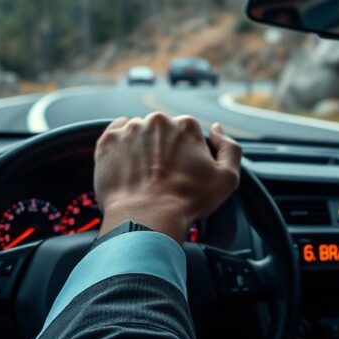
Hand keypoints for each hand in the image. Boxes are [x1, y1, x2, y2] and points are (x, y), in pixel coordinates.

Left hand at [94, 113, 241, 242]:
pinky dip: (121, 147)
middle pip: (162, 131)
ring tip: (143, 175)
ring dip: (141, 147)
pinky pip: (115, 135)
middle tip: (162, 176)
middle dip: (163, 149)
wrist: (145, 217)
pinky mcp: (108, 141)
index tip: (182, 172)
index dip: (186, 154)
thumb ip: (230, 148)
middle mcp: (158, 121)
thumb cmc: (186, 201)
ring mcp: (130, 129)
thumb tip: (217, 129)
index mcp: (186, 125)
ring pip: (138, 132)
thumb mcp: (227, 179)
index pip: (187, 133)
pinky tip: (127, 167)